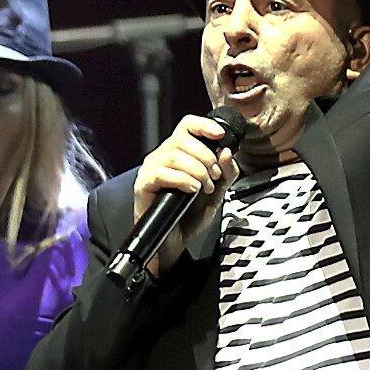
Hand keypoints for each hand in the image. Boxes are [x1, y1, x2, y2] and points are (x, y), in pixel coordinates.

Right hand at [130, 116, 234, 267]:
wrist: (175, 243)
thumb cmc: (190, 216)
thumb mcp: (217, 193)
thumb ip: (226, 173)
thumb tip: (227, 151)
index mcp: (180, 153)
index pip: (187, 126)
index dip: (204, 125)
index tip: (220, 135)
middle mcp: (162, 156)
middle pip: (182, 138)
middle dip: (206, 157)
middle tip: (214, 177)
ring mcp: (151, 170)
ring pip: (173, 154)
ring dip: (196, 170)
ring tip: (204, 187)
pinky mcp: (143, 185)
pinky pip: (161, 173)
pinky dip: (182, 179)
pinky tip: (192, 190)